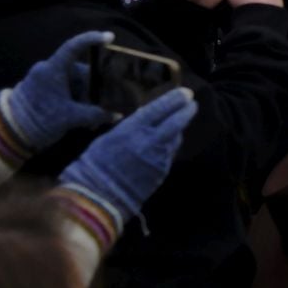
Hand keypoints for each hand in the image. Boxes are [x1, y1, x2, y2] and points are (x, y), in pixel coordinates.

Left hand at [0, 30, 116, 153]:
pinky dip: (76, 101)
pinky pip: (65, 90)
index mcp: (52, 70)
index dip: (92, 39)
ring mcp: (44, 80)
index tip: (109, 38)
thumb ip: (95, 115)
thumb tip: (116, 116)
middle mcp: (48, 70)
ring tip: (94, 118)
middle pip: (80, 72)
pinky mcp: (42, 90)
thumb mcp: (70, 118)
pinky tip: (84, 117)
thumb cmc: (38, 120)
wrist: (8, 134)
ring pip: (74, 83)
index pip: (74, 47)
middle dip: (95, 88)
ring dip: (86, 98)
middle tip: (107, 104)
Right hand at [57, 89, 198, 226]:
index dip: (174, 99)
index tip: (186, 92)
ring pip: (175, 138)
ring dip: (178, 130)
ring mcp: (159, 157)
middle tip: (192, 104)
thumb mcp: (110, 137)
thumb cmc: (96, 163)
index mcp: (133, 129)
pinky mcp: (162, 171)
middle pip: (176, 122)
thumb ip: (131, 126)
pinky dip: (170, 146)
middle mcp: (150, 141)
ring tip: (178, 123)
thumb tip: (145, 117)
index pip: (160, 109)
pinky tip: (166, 143)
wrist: (99, 195)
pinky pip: (169, 154)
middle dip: (187, 111)